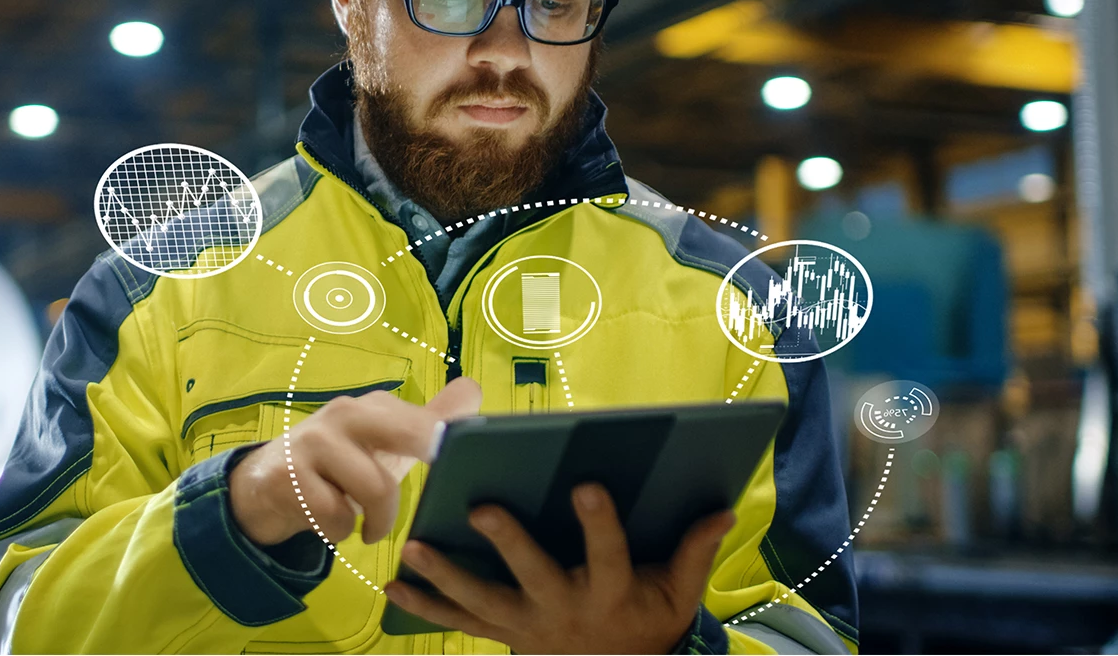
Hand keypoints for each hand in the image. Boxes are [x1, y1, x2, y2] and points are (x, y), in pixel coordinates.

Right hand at [229, 377, 480, 546]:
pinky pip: (337, 516)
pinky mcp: (288, 477)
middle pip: (407, 433)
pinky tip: (329, 522)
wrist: (265, 485)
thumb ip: (429, 421)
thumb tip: (474, 389)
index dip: (450, 441)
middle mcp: (346, 414)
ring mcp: (315, 442)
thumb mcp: (385, 445)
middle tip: (439, 492)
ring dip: (379, 521)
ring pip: (376, 488)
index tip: (465, 460)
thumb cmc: (341, 464)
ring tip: (370, 528)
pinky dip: (340, 531)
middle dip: (430, 455)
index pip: (425, 419)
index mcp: (374, 406)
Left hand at [385, 484, 736, 653]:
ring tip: (413, 544)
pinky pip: (458, 622)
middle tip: (480, 507)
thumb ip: (695, 550)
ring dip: (445, 575)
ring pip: (482, 600)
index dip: (598, 522)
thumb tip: (723, 508)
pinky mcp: (502, 633)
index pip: (607, 554)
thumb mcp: (679, 594)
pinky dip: (425, 606)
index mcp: (610, 593)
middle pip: (533, 575)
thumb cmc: (647, 623)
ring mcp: (527, 625)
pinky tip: (393, 584)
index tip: (587, 484)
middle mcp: (563, 609)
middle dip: (507, 542)